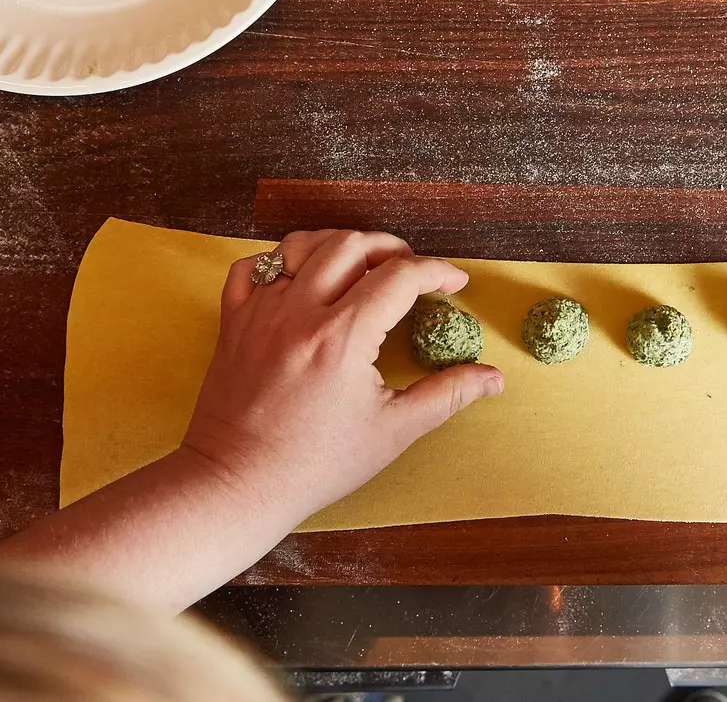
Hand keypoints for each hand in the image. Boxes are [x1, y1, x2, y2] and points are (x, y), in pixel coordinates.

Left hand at [177, 229, 503, 525]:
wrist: (237, 482)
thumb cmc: (315, 464)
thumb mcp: (392, 432)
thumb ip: (446, 395)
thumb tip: (493, 378)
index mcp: (343, 335)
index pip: (400, 276)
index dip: (437, 271)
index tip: (454, 283)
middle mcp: (300, 311)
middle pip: (352, 244)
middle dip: (390, 248)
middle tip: (410, 270)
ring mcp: (261, 311)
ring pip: (301, 244)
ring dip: (338, 244)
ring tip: (361, 265)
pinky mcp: (233, 321)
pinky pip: (251, 267)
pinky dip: (279, 261)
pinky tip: (300, 278)